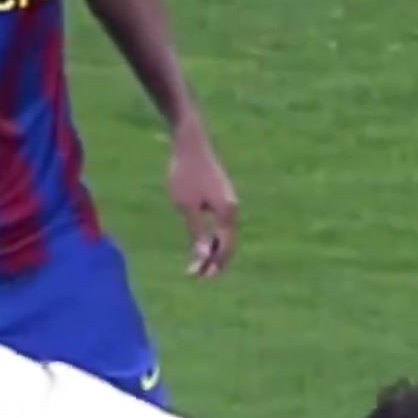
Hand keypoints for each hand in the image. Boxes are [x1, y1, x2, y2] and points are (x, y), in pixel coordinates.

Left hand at [167, 121, 238, 277]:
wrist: (190, 140)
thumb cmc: (185, 173)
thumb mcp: (187, 207)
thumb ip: (197, 233)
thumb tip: (204, 257)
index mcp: (227, 212)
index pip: (224, 248)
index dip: (212, 265)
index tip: (196, 276)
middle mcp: (233, 208)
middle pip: (228, 244)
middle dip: (214, 261)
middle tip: (197, 275)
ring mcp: (230, 201)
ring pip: (226, 235)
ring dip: (214, 250)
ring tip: (198, 262)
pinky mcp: (223, 196)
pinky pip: (223, 224)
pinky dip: (214, 236)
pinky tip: (203, 241)